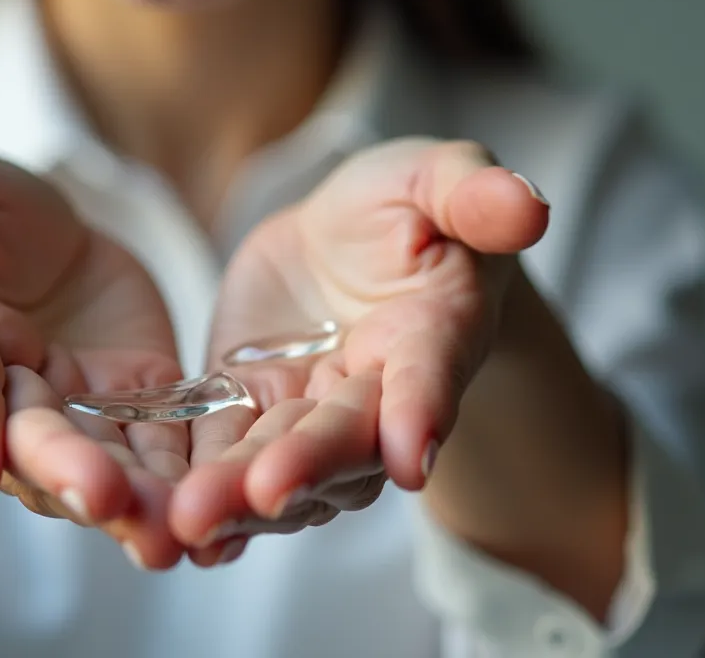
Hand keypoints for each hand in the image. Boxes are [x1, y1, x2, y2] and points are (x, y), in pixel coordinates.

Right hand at [0, 143, 186, 567]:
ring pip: (102, 464)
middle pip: (36, 441)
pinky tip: (224, 522)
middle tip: (105, 504)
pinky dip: (189, 481)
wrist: (33, 247)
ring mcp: (74, 409)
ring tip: (173, 537)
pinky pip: (162, 448)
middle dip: (67, 474)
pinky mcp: (136, 405)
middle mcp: (6, 394)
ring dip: (135, 504)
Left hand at [169, 139, 549, 563]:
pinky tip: (173, 528)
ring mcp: (312, 409)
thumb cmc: (405, 205)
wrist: (344, 240)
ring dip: (242, 496)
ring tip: (195, 519)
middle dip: (308, 465)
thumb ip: (475, 193)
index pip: (430, 374)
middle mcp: (377, 391)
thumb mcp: (435, 177)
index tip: (410, 458)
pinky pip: (228, 454)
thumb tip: (531, 207)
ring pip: (282, 462)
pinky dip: (205, 491)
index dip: (421, 411)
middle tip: (265, 491)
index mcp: (434, 333)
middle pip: (345, 437)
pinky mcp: (252, 408)